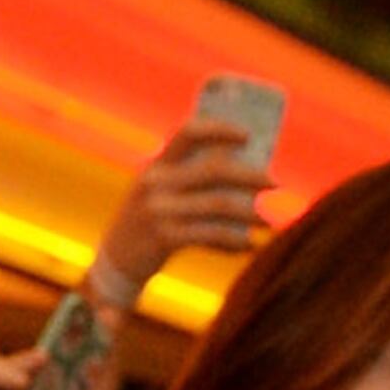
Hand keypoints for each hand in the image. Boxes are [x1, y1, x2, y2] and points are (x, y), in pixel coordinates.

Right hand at [95, 112, 272, 293]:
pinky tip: (248, 246)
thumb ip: (188, 177)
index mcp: (157, 165)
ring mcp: (159, 210)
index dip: (221, 129)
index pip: (189, 132)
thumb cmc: (147, 221)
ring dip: (250, 213)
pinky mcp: (164, 238)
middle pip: (214, 170)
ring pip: (218, 204)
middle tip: (275, 183)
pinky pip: (210, 235)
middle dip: (251, 175)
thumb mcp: (158, 191)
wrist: (114, 261)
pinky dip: (233, 241)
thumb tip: (242, 168)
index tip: (248, 135)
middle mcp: (157, 182)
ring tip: (269, 222)